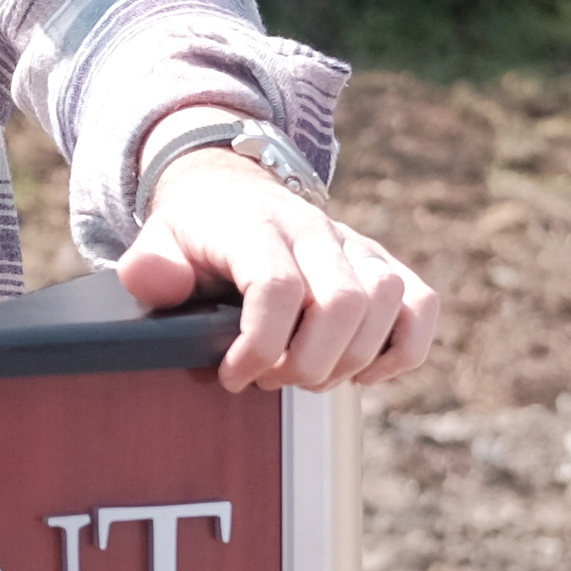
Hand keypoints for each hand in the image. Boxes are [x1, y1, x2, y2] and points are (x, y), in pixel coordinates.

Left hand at [114, 147, 440, 392]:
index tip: (234, 376)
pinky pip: (421, 303)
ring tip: (306, 375)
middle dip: (308, 363)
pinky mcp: (382, 263)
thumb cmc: (197, 230)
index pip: (278, 287)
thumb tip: (160, 283)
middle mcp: (314, 230)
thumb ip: (149, 266)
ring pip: (385, 303)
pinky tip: (362, 370)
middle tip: (271, 380)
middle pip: (342, 303)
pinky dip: (402, 348)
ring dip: (350, 360)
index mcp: (256, 226)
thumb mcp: (156, 241)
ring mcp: (353, 245)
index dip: (259, 346)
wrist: (230, 191)